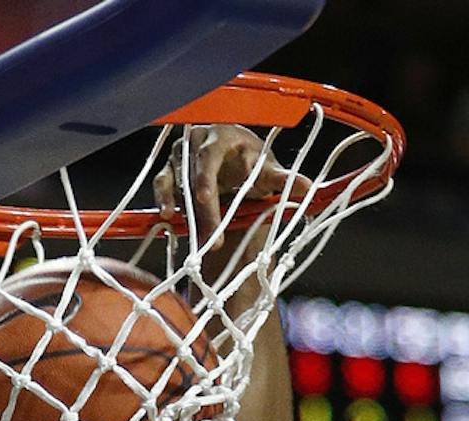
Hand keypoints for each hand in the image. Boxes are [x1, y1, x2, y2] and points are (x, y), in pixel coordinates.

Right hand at [157, 122, 288, 300]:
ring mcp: (181, 155)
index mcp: (221, 135)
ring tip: (195, 236)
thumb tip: (306, 187)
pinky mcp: (170, 169)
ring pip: (178, 183)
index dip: (205, 177)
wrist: (233, 155)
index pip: (210, 156)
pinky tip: (167, 216)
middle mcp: (197, 140)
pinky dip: (163, 198)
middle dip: (202, 208)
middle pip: (193, 175)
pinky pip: (162, 184)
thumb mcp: (266, 168)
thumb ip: (281, 179)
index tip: (205, 198)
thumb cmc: (250, 161)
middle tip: (212, 238)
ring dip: (185, 211)